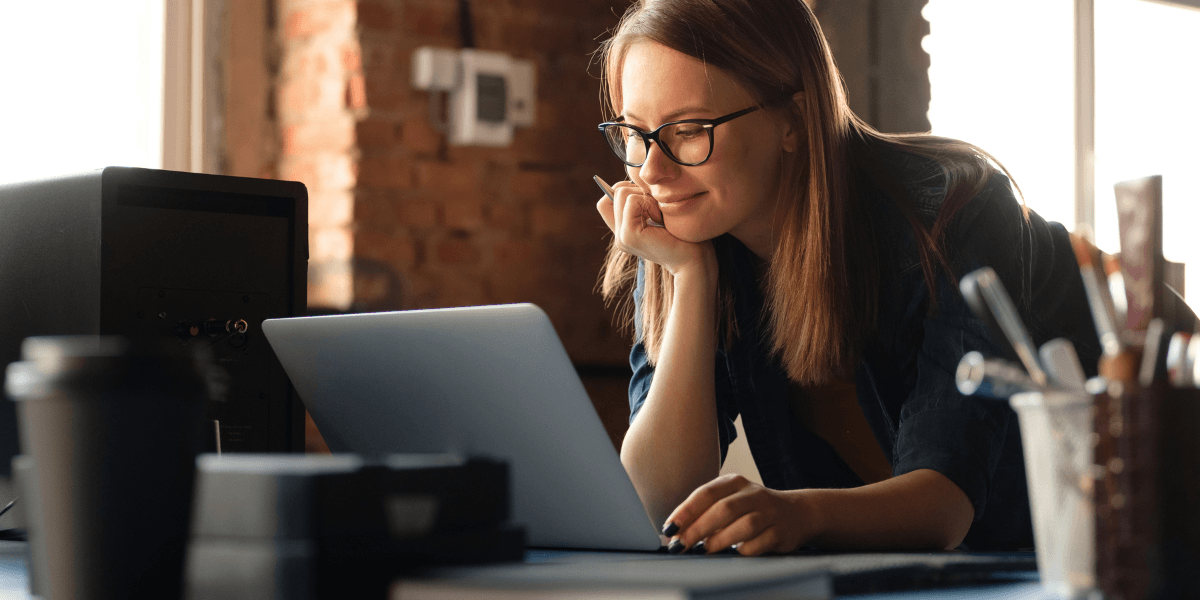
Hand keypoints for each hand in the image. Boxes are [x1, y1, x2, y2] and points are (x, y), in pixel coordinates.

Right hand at [596, 180, 708, 274]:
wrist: (694, 260)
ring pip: (622, 193)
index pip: (606, 201)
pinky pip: (632, 201)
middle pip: (616, 191)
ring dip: (646, 197)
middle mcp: (619, 235)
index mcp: (624, 232)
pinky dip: (649, 204)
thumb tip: (635, 179)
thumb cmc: (684, 234)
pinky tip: (661, 220)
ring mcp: (622, 237)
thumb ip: (643, 202)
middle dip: (640, 191)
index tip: (648, 200)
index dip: (625, 191)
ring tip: (660, 216)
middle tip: (658, 210)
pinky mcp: (628, 235)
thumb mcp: (660, 213)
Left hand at [661, 474, 817, 555]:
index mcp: (734, 483)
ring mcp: (769, 512)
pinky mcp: (781, 531)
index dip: (685, 512)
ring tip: (705, 550)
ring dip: (720, 540)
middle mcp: (752, 494)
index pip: (705, 494)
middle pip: (722, 509)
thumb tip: (675, 534)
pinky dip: (744, 550)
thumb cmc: (753, 509)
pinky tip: (734, 553)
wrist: (797, 512)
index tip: (669, 528)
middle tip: (681, 544)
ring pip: (743, 525)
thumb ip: (705, 513)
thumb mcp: (730, 501)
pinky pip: (760, 543)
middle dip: (698, 529)